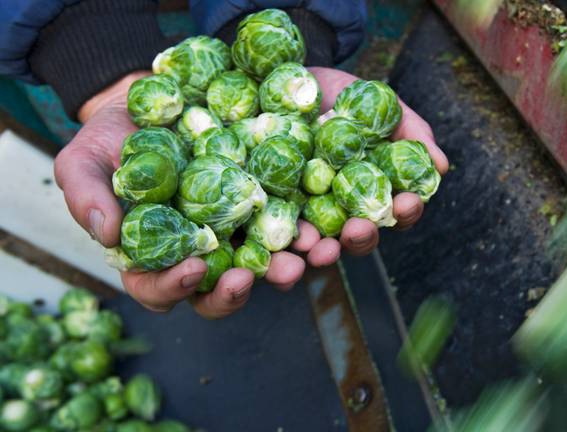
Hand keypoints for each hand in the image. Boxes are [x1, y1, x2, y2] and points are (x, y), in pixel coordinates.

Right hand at [54, 72, 303, 318]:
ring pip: (267, 264)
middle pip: (221, 289)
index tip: (193, 268)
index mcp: (155, 255)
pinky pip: (298, 224)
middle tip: (260, 276)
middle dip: (241, 290)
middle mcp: (203, 252)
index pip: (161, 288)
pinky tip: (339, 219)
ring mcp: (241, 231)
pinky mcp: (273, 205)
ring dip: (292, 265)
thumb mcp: (85, 157)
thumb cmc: (116, 136)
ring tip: (312, 254)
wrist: (160, 99)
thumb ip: (86, 195)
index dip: (174, 287)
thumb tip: (106, 235)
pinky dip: (319, 226)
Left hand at [293, 67, 448, 265]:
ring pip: (317, 244)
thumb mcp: (380, 103)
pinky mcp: (272, 207)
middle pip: (357, 236)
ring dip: (320, 252)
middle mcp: (344, 209)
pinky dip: (278, 244)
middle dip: (360, 238)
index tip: (405, 204)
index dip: (404, 212)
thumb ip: (410, 131)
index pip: (397, 211)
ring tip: (317, 248)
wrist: (290, 81)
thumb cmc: (344, 94)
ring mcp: (306, 212)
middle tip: (357, 231)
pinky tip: (279, 244)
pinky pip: (274, 233)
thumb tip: (441, 166)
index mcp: (375, 190)